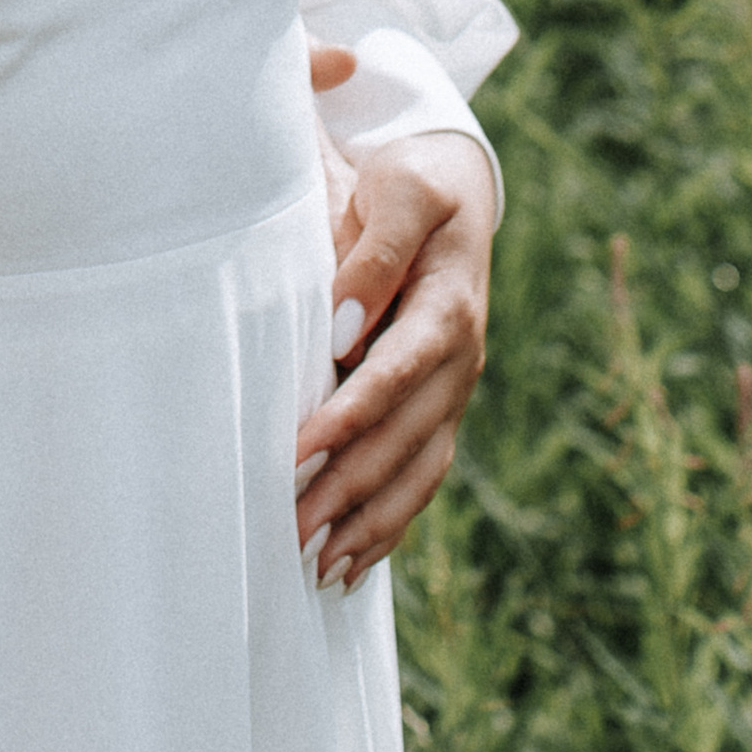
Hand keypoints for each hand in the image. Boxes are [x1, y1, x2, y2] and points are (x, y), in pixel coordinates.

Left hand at [293, 131, 496, 590]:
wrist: (457, 188)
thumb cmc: (414, 185)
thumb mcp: (401, 193)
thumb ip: (375, 255)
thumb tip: (343, 327)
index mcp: (448, 309)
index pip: (396, 373)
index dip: (350, 415)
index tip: (298, 450)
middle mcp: (460, 361)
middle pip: (404, 439)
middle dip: (349, 488)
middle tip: (291, 530)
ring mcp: (455, 392)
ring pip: (416, 473)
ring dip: (369, 522)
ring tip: (317, 566)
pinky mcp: (442, 408)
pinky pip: (422, 477)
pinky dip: (391, 523)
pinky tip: (353, 562)